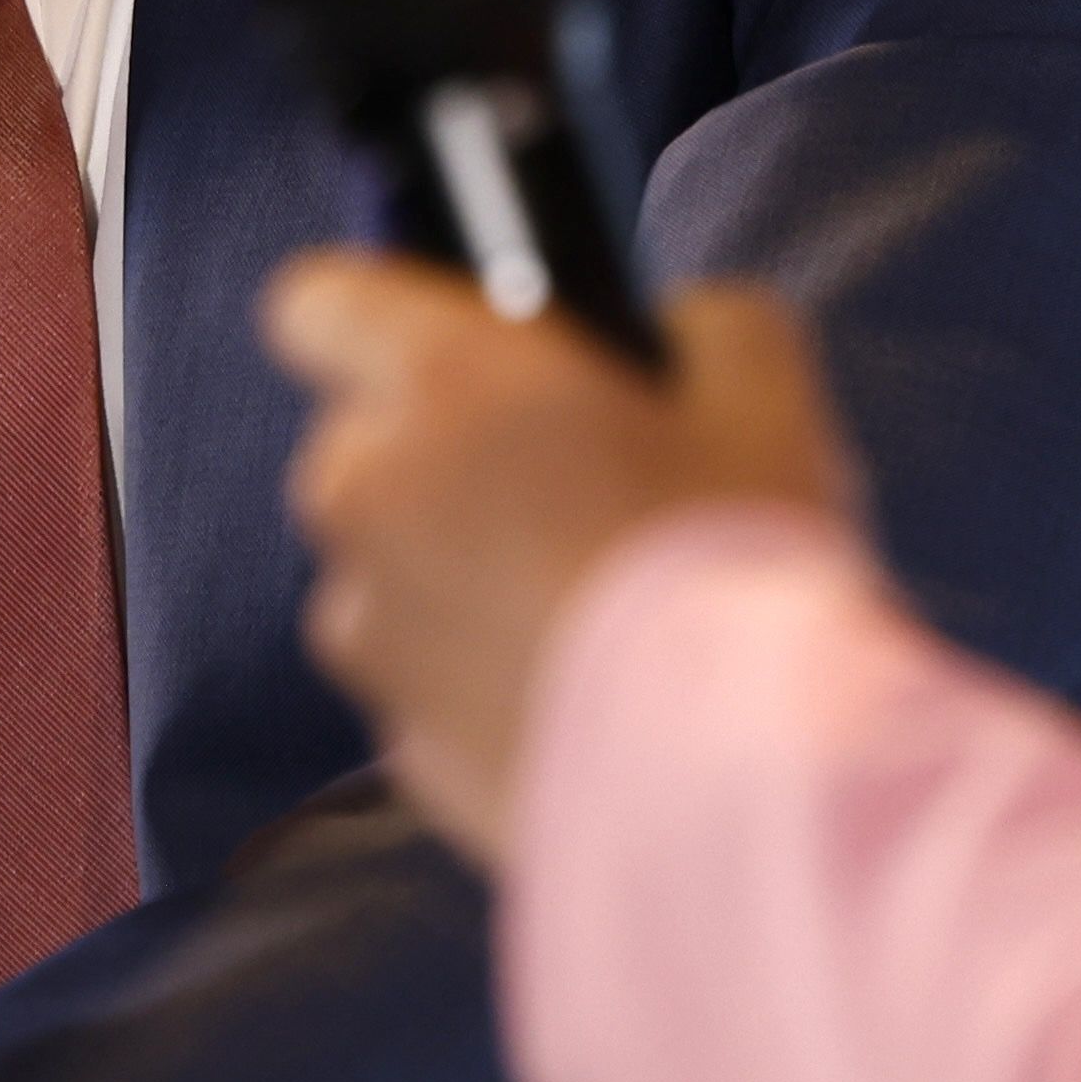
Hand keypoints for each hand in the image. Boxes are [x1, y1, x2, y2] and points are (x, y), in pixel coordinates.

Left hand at [271, 262, 851, 853]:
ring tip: (589, 606)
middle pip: (358, 443)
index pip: (319, 299)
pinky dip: (478, 678)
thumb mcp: (761, 391)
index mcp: (445, 381)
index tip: (450, 343)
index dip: (379, 313)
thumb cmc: (735, 567)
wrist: (732, 782)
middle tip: (570, 484)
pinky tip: (585, 691)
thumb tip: (676, 335)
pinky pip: (422, 680)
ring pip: (387, 570)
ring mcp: (369, 629)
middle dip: (440, 457)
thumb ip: (696, 324)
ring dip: (456, 574)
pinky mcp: (396, 741)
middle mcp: (372, 494)